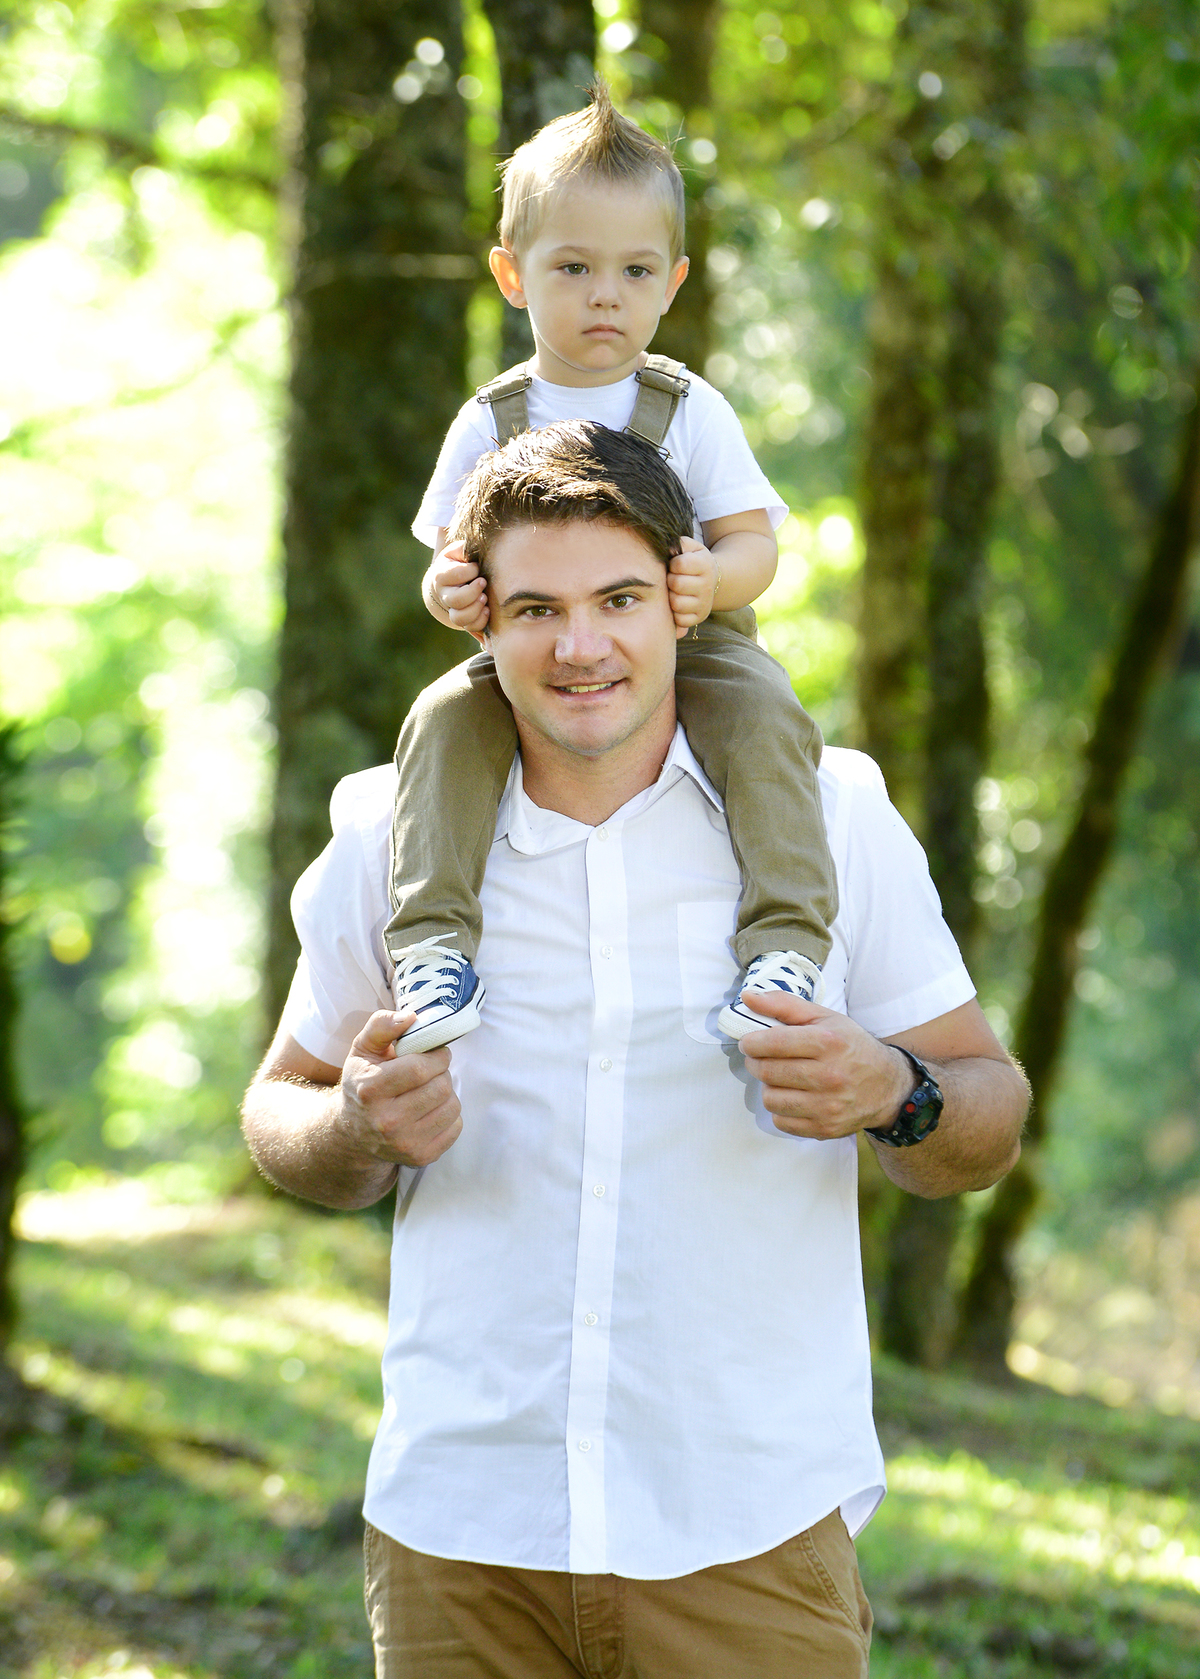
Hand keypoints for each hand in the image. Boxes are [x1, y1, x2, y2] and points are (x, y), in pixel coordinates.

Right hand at [339, 1011, 462, 1167]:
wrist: (353, 1133)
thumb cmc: (363, 1083)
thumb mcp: (362, 1049)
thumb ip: (382, 1025)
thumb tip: (411, 1017)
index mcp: (370, 1090)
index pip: (420, 1069)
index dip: (437, 1057)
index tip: (437, 1054)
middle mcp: (386, 1121)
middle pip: (440, 1088)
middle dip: (442, 1074)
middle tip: (431, 1073)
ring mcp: (404, 1143)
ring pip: (452, 1107)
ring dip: (446, 1093)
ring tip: (429, 1091)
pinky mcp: (420, 1157)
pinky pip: (456, 1127)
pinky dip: (449, 1115)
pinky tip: (430, 1111)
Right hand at [427, 539, 488, 633]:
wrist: (456, 580)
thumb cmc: (460, 562)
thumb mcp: (460, 551)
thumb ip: (464, 548)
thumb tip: (470, 551)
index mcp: (441, 576)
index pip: (452, 575)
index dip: (468, 571)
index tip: (476, 566)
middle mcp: (444, 595)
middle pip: (455, 600)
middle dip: (472, 592)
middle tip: (483, 582)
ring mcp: (453, 610)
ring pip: (459, 618)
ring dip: (475, 609)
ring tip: (485, 597)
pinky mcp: (465, 621)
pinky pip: (470, 627)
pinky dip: (481, 621)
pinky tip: (487, 609)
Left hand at [668, 536, 716, 636]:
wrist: (713, 579)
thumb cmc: (694, 561)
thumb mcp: (691, 547)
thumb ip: (679, 543)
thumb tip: (666, 549)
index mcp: (705, 565)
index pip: (680, 564)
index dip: (673, 564)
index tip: (675, 565)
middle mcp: (707, 586)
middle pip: (676, 584)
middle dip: (670, 580)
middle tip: (672, 578)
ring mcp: (704, 604)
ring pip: (676, 603)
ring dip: (670, 597)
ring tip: (674, 591)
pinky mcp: (699, 617)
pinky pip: (680, 620)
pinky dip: (675, 613)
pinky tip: (678, 603)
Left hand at [737, 991, 912, 1140]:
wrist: (888, 1086)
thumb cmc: (851, 1046)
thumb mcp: (824, 1017)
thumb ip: (784, 1005)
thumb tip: (747, 998)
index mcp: (828, 1042)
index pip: (773, 1043)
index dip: (752, 1042)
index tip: (749, 1042)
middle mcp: (829, 1075)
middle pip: (768, 1071)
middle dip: (756, 1062)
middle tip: (762, 1059)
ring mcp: (827, 1106)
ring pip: (771, 1099)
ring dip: (769, 1087)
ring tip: (781, 1078)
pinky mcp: (825, 1128)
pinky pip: (781, 1121)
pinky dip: (781, 1109)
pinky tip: (793, 1097)